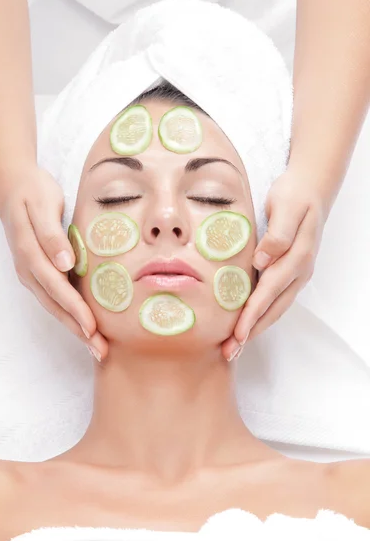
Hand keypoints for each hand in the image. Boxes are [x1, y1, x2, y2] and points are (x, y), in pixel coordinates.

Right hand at [0, 165, 107, 360]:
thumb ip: (52, 236)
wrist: (13, 185)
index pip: (56, 289)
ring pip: (54, 306)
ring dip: (74, 327)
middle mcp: (28, 269)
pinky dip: (69, 314)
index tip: (92, 329)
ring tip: (96, 346)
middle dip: (78, 330)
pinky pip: (54, 297)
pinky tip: (84, 324)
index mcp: (30, 254)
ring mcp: (31, 272)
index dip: (75, 311)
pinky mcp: (38, 271)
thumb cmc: (33, 192)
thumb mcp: (43, 206)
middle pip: (55, 306)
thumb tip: (64, 263)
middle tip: (101, 351)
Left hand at [224, 168, 326, 360]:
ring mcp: (296, 274)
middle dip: (251, 332)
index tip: (238, 334)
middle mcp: (299, 271)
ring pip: (274, 308)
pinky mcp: (289, 272)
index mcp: (298, 257)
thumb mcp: (287, 206)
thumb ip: (278, 234)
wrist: (311, 189)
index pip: (270, 292)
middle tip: (229, 352)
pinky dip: (260, 315)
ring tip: (234, 346)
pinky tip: (246, 323)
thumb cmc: (295, 195)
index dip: (253, 314)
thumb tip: (263, 259)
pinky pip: (275, 299)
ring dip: (254, 328)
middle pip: (273, 308)